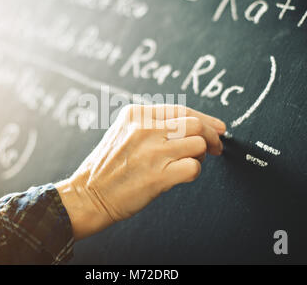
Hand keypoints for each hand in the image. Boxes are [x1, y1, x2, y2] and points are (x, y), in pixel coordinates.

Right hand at [55, 104, 225, 239]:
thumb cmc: (107, 167)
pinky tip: (182, 175)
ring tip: (191, 162)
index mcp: (136, 114)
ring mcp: (152, 152)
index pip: (181, 109)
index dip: (205, 119)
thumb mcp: (124, 132)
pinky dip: (194, 172)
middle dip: (211, 136)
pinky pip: (193, 167)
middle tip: (215, 148)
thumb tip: (194, 125)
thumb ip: (152, 124)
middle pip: (195, 124)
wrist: (89, 195)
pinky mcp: (158, 176)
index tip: (217, 128)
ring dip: (201, 155)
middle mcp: (145, 129)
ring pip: (198, 144)